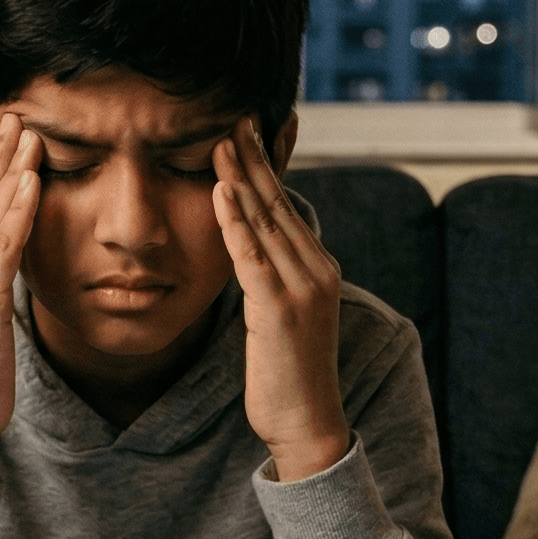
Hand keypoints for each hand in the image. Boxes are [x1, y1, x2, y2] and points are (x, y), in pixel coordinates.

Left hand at [213, 118, 349, 481]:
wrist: (308, 424)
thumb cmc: (286, 377)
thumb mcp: (281, 317)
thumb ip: (269, 280)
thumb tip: (247, 254)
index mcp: (317, 268)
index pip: (285, 207)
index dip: (263, 167)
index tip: (244, 129)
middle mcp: (316, 270)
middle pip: (278, 203)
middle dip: (253, 157)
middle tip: (232, 114)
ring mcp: (302, 288)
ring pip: (266, 221)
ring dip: (240, 176)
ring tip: (220, 137)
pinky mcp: (280, 310)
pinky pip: (253, 256)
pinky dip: (235, 221)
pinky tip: (221, 190)